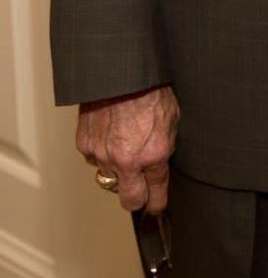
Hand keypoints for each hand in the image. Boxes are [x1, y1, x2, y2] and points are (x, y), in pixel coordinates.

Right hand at [76, 85, 179, 214]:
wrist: (122, 71)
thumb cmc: (150, 88)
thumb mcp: (172, 118)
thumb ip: (165, 147)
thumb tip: (162, 164)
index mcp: (154, 155)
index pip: (156, 195)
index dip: (158, 204)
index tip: (158, 207)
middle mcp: (127, 161)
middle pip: (129, 200)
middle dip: (137, 197)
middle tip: (140, 189)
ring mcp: (103, 154)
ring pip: (109, 179)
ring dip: (117, 171)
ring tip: (124, 149)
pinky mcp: (85, 144)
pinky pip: (94, 159)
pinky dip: (101, 153)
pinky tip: (109, 136)